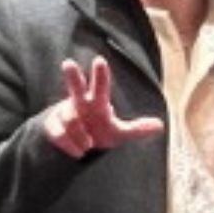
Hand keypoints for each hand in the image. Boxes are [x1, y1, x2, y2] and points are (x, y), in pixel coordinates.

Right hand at [41, 58, 162, 157]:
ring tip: (89, 144)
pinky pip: (60, 134)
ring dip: (81, 135)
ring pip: (70, 120)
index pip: (100, 86)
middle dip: (72, 76)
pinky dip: (71, 145)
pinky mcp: (53, 126)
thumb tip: (160, 126)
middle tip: (68, 63)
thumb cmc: (100, 130)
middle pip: (75, 86)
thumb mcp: (119, 132)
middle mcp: (79, 102)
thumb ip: (137, 129)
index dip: (100, 75)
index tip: (100, 60)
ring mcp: (64, 113)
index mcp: (97, 101)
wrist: (78, 144)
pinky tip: (78, 152)